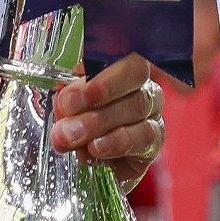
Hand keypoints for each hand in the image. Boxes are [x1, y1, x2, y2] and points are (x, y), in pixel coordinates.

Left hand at [48, 53, 164, 191]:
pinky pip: (143, 137)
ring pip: (136, 106)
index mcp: (120, 67)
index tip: (73, 83)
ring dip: (100, 121)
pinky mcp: (154, 142)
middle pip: (134, 75)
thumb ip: (66, 100)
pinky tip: (96, 148)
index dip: (100, 66)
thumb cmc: (79, 124)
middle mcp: (143, 85)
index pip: (122, 54)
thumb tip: (65, 100)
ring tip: (73, 135)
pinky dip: (116, 143)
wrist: (95, 166)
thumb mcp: (66, 107)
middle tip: (67, 108)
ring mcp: (153, 113)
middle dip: (99, 90)